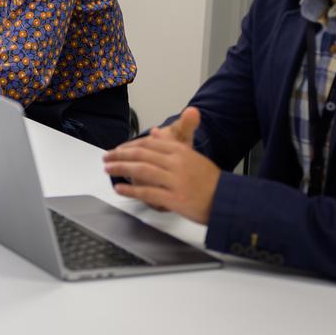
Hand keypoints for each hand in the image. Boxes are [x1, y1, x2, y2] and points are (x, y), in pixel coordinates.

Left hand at [102, 108, 219, 223]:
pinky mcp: (174, 198)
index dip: (129, 146)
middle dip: (120, 155)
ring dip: (120, 169)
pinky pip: (147, 192)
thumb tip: (155, 132)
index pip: (149, 144)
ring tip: (108, 169)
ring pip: (141, 170)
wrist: (228, 201)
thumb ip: (172, 144)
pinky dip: (130, 191)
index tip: (118, 149)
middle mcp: (176, 163)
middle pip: (141, 154)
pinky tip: (119, 189)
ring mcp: (175, 181)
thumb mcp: (192, 156)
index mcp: (181, 151)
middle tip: (107, 157)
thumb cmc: (211, 181)